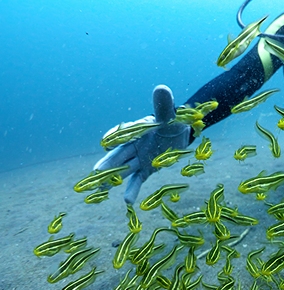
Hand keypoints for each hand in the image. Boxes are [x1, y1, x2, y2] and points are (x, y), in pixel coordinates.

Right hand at [94, 85, 190, 204]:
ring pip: (123, 169)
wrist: (181, 134)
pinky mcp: (146, 169)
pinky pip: (137, 180)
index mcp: (136, 130)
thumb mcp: (170, 116)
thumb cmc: (173, 122)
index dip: (114, 138)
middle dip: (108, 164)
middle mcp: (133, 145)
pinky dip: (132, 190)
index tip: (108, 141)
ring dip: (112, 178)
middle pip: (117, 155)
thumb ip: (164, 106)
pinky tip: (127, 202)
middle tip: (95, 173)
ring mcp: (138, 158)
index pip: (121, 134)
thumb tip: (162, 88)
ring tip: (100, 188)